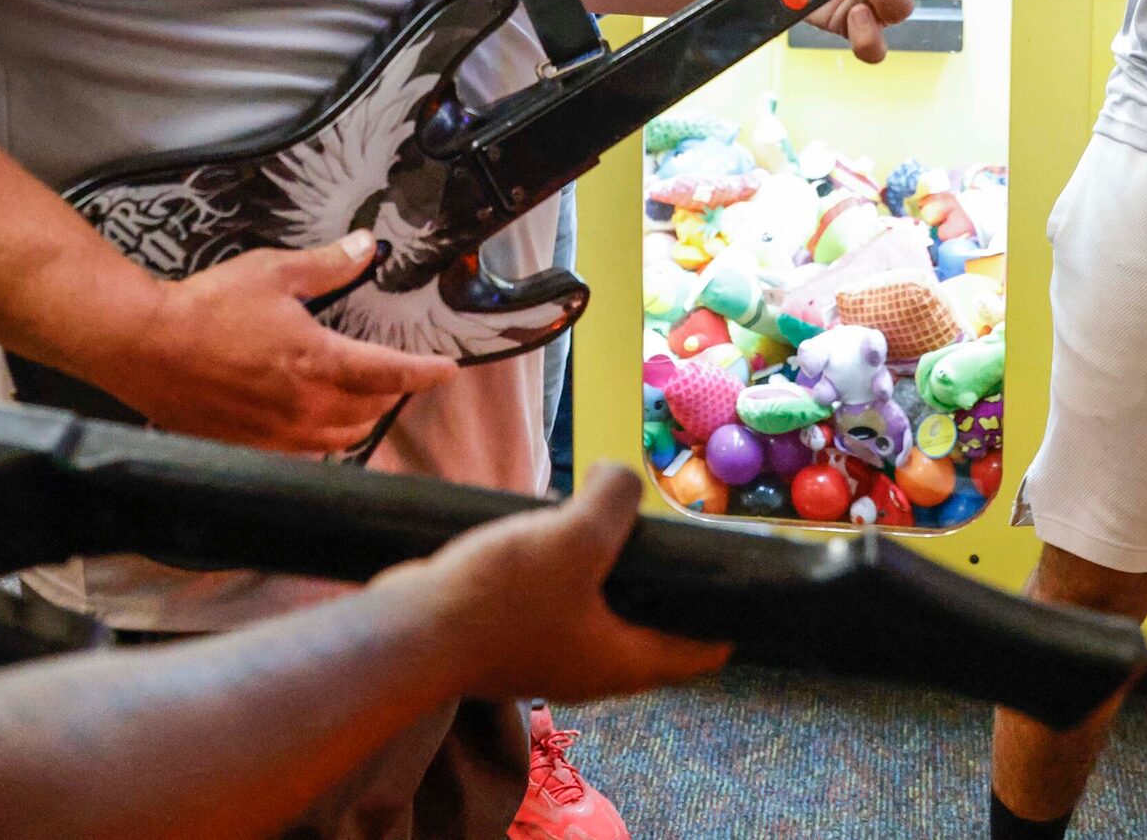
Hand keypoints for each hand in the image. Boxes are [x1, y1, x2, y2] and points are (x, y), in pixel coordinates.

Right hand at [104, 232, 456, 453]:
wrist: (144, 346)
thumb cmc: (204, 309)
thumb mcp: (273, 273)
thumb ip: (327, 265)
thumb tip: (364, 248)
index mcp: (316, 363)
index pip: (390, 375)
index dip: (425, 373)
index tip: (446, 370)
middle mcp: (303, 407)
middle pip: (371, 412)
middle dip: (390, 393)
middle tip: (394, 373)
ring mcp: (276, 433)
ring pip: (340, 438)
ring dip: (359, 418)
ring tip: (361, 396)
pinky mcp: (250, 445)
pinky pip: (303, 450)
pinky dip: (321, 435)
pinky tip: (312, 415)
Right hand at [397, 465, 730, 701]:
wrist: (409, 633)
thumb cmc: (501, 598)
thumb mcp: (574, 534)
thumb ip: (614, 499)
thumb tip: (619, 479)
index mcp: (624, 662)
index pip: (700, 651)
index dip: (726, 616)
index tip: (737, 575)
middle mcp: (592, 667)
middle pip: (650, 625)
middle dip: (661, 579)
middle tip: (662, 530)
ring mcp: (548, 654)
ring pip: (598, 609)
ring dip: (605, 568)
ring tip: (601, 517)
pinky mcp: (511, 637)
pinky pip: (555, 601)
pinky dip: (562, 570)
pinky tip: (548, 530)